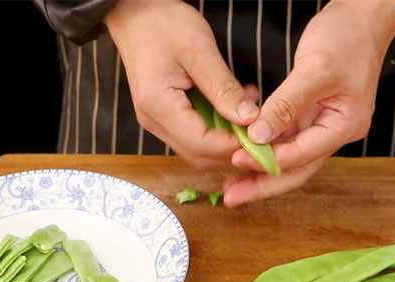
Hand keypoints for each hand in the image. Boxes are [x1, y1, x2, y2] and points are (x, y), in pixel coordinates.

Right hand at [104, 0, 259, 168]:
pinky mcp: (163, 115)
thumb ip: (224, 89)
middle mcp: (153, 120)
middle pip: (198, 154)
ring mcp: (156, 120)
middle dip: (231, 147)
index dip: (233, 145)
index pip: (201, 144)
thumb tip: (248, 119)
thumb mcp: (200, 51)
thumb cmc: (162, 24)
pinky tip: (231, 106)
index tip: (260, 134)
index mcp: (158, 105)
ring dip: (225, 137)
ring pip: (197, 147)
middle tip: (258, 127)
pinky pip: (192, 133)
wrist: (135, 14)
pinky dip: (216, 127)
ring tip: (247, 110)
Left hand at [224, 0, 394, 206]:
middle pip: (297, 168)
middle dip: (263, 184)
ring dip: (261, 171)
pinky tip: (243, 155)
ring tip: (231, 184)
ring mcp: (324, 125)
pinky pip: (286, 139)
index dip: (267, 160)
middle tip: (231, 197)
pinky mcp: (312, 115)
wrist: (361, 17)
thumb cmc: (346, 38)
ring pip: (290, 158)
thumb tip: (258, 136)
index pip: (301, 154)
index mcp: (344, 126)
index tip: (236, 158)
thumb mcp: (314, 70)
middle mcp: (335, 131)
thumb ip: (286, 105)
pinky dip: (265, 148)